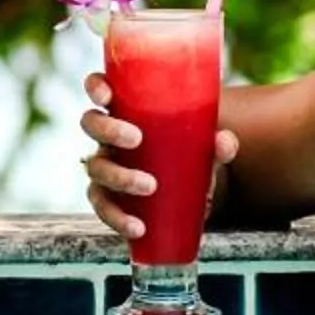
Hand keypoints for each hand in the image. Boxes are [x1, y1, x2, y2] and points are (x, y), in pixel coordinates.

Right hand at [79, 71, 237, 242]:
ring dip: (119, 176)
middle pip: (90, 123)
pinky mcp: (108, 197)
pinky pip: (102, 206)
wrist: (188, 193)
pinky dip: (118, 217)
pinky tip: (138, 228)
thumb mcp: (205, 146)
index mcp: (126, 111)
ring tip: (150, 186)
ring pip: (95, 167)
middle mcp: (108, 136)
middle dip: (109, 129)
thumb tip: (224, 142)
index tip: (106, 96)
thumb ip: (218, 143)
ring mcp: (104, 166)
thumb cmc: (188, 155)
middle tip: (137, 139)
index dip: (95, 87)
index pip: (100, 88)